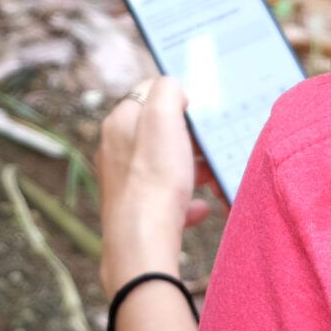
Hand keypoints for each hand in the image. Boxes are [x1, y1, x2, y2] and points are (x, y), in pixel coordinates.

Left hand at [98, 78, 213, 293]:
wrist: (144, 243)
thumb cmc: (155, 179)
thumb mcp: (163, 117)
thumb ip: (166, 90)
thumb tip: (172, 88)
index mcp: (119, 123)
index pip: (148, 95)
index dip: (177, 100)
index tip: (200, 112)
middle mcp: (116, 150)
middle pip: (160, 134)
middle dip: (191, 141)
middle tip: (212, 148)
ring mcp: (125, 182)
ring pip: (165, 167)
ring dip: (193, 171)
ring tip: (214, 180)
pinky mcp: (135, 211)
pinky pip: (167, 199)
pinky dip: (186, 201)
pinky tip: (201, 207)